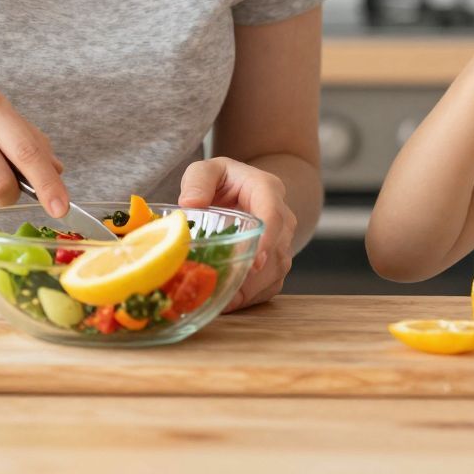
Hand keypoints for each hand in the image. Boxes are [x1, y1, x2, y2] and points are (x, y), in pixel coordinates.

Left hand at [179, 157, 294, 311]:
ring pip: (276, 272)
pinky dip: (250, 298)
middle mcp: (283, 218)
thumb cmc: (223, 180)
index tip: (254, 262)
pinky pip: (270, 285)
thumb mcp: (207, 170)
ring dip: (250, 290)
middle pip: (277, 251)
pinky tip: (226, 303)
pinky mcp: (276, 262)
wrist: (242, 190)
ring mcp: (282, 242)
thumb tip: (190, 203)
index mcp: (268, 190)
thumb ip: (198, 180)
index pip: (273, 216)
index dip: (266, 240)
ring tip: (220, 301)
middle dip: (254, 276)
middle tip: (225, 290)